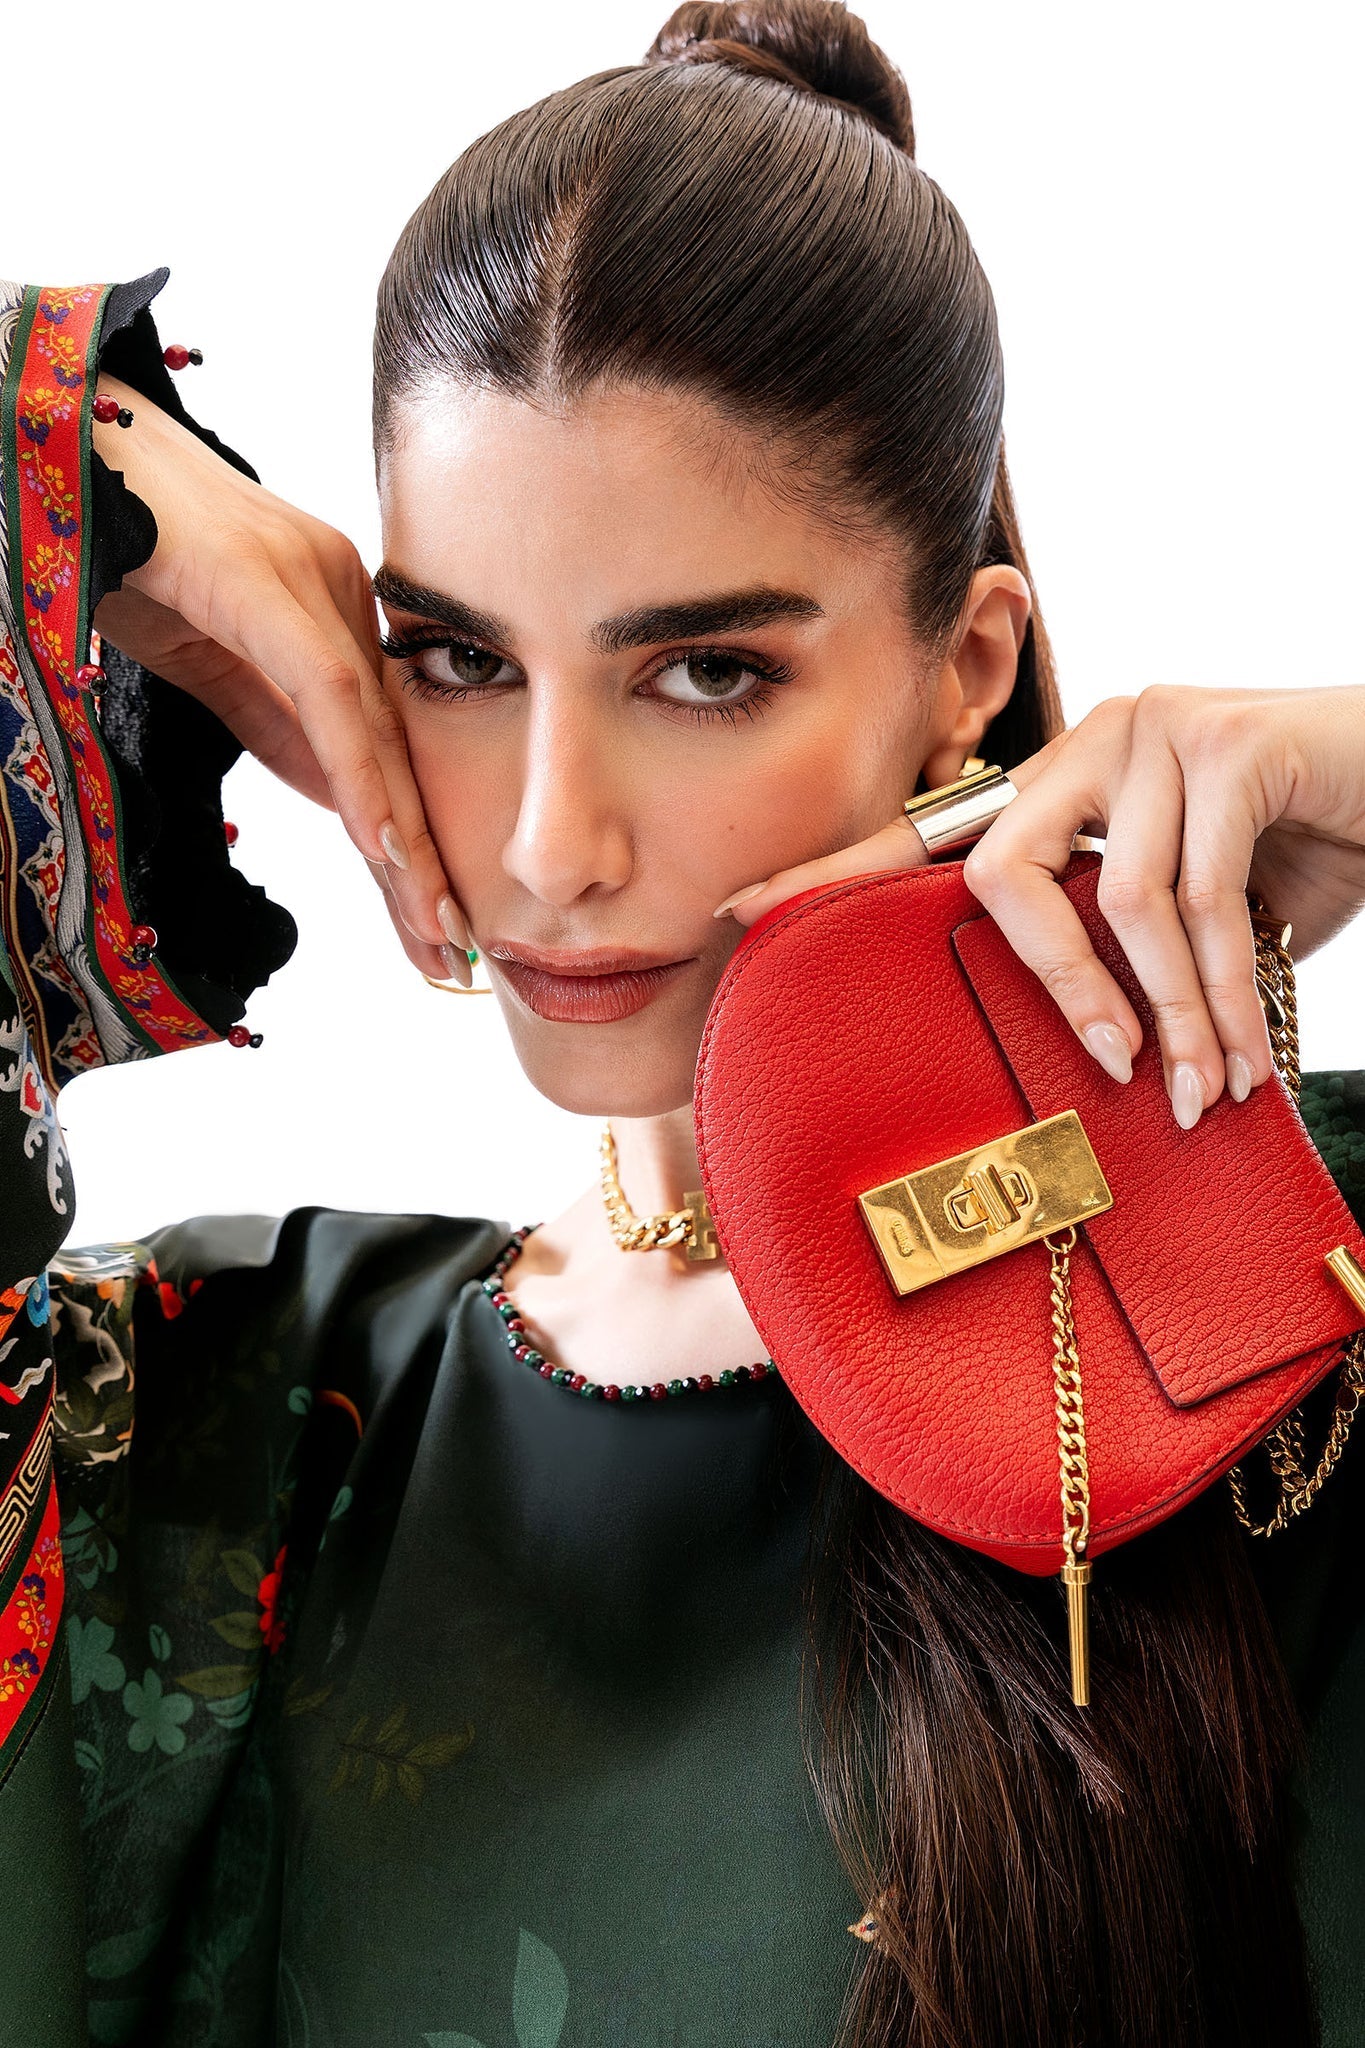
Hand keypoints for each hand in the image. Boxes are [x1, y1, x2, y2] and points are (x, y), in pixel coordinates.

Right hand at [91, 375, 460, 956]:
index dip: (407, 839)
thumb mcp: (201, 652)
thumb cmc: (118, 542)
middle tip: (452, 954)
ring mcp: (307, 578)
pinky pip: (328, 695)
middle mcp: (336, 589)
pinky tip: (388, 847)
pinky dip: (360, 775)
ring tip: (435, 928)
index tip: (428, 922)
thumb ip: (270, 717)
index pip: (379, 746)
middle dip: (422, 863)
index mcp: (326, 606)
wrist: (52, 447)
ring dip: (407, 842)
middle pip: (391, 750)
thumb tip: (336, 798)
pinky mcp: (263, 581)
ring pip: (375, 733)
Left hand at [713, 686, 1364, 1126]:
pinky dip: (1219, 986)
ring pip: (1118, 903)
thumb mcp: (1193, 910)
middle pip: (1001, 870)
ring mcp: (1153, 724)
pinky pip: (1195, 892)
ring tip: (1207, 1089)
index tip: (734, 910)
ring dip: (1171, 1014)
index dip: (830, 872)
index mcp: (1063, 779)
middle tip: (1110, 1069)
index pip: (933, 827)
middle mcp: (1090, 737)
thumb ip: (1119, 944)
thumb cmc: (1305, 851)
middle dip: (1054, 986)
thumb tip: (1082, 1048)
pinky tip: (1240, 1053)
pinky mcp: (1225, 739)